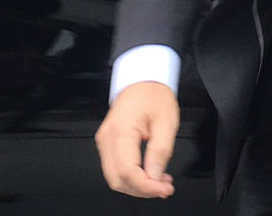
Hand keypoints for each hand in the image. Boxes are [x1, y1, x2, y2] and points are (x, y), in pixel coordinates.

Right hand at [95, 81, 177, 198]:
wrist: (141, 80)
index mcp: (121, 130)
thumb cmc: (153, 95)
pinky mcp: (108, 143)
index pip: (127, 171)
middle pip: (117, 179)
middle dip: (142, 190)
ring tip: (160, 180)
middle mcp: (107, 138)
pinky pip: (116, 168)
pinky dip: (132, 177)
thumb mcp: (166, 122)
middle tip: (165, 187)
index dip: (146, 187)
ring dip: (137, 185)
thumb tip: (155, 177)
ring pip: (115, 178)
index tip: (164, 189)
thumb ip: (160, 152)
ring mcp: (105, 141)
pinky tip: (149, 174)